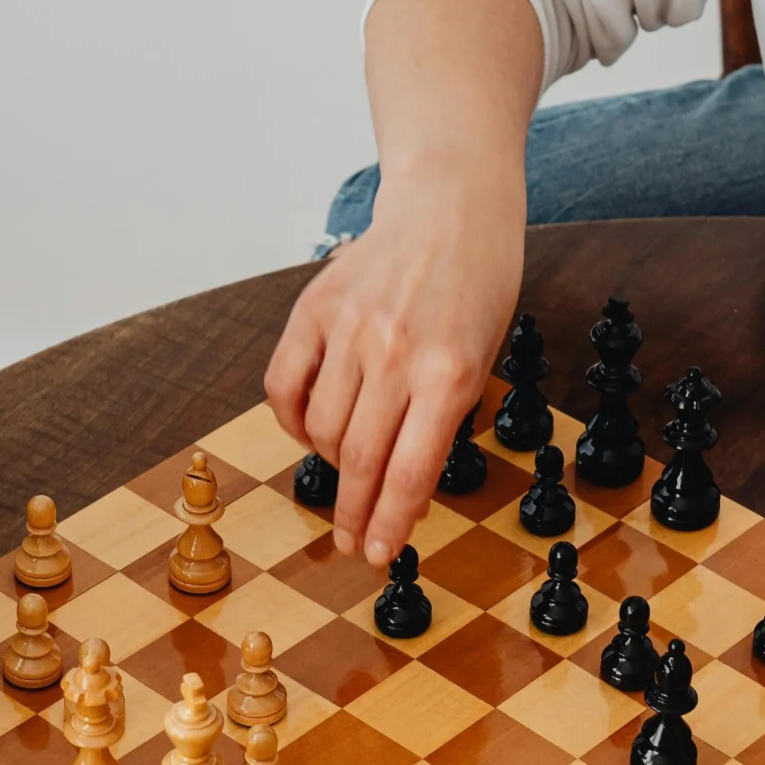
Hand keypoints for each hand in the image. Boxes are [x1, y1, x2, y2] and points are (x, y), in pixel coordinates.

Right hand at [266, 171, 523, 564]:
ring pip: (322, 429)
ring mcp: (349, 328)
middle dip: (356, 514)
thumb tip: (402, 493)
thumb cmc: (476, 287)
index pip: (409, 471)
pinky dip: (294, 421)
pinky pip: (284, 386)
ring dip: (333, 464)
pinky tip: (314, 429)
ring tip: (351, 467)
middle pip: (361, 460)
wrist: (449, 209)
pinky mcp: (313, 309)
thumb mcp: (480, 360)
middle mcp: (396, 352)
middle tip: (353, 541)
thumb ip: (441, 422)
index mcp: (451, 371)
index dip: (389, 524)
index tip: (377, 556)